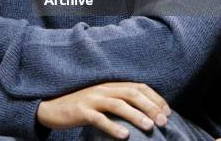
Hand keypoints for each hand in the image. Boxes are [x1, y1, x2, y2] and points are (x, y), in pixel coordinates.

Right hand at [37, 82, 171, 138]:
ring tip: (150, 127)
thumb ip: (119, 103)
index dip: (155, 97)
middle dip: (150, 106)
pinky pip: (99, 118)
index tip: (168, 112)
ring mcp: (92, 99)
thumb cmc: (81, 107)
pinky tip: (124, 135)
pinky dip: (113, 126)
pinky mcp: (81, 111)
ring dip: (136, 115)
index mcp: (110, 85)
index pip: (137, 86)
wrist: (52, 108)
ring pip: (118, 104)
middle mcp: (103, 89)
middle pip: (131, 93)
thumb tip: (145, 115)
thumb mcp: (101, 101)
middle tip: (163, 121)